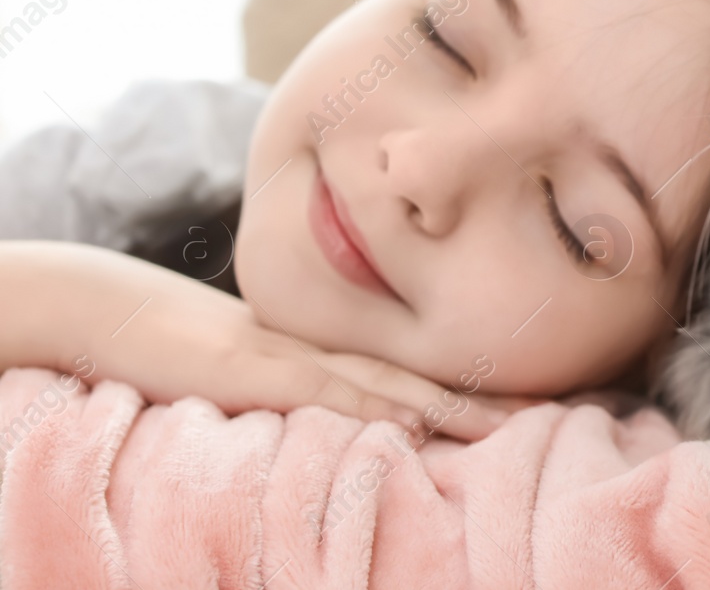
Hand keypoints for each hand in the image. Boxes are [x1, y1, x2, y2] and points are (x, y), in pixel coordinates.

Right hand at [7, 242, 514, 439]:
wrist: (121, 310)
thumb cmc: (197, 348)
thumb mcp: (273, 372)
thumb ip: (326, 390)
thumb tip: (388, 421)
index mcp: (342, 351)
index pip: (425, 372)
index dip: (485, 390)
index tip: (550, 406)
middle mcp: (332, 349)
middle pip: (426, 375)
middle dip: (492, 399)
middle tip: (563, 415)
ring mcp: (295, 355)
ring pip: (387, 383)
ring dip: (450, 405)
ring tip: (510, 424)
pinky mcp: (254, 368)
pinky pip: (318, 390)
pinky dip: (364, 409)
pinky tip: (406, 422)